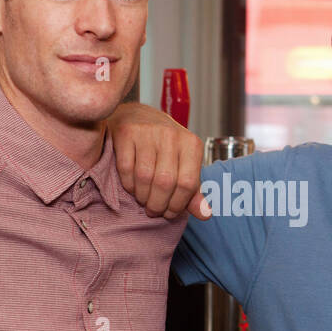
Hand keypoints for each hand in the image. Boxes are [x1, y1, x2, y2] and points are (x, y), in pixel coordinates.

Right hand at [107, 102, 209, 219]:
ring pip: (144, 177)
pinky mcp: (126, 133)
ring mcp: (148, 132)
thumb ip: (193, 190)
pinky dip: (128, 184)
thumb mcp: (184, 163)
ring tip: (143, 199)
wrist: (138, 116)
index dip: (178, 205)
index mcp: (191, 144)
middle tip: (153, 210)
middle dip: (158, 204)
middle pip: (165, 183)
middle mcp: (171, 135)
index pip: (188, 184)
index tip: (170, 213)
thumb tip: (205, 214)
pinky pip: (126, 169)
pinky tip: (132, 186)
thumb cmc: (163, 145)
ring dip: (142, 196)